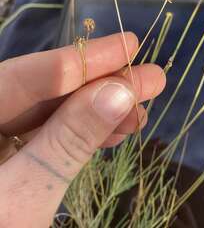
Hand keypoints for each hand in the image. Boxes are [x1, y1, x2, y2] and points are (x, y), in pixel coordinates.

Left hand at [0, 32, 165, 227]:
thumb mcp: (25, 196)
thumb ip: (67, 142)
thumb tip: (118, 92)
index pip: (23, 77)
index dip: (79, 60)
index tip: (127, 45)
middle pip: (46, 92)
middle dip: (102, 84)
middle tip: (149, 74)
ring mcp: (2, 141)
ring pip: (56, 113)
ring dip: (102, 110)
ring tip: (142, 107)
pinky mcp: (20, 157)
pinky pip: (56, 136)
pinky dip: (89, 133)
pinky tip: (119, 127)